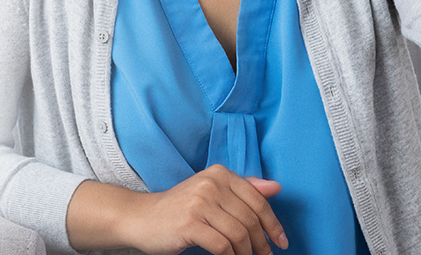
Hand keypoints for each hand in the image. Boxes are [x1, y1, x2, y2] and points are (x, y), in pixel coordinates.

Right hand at [85, 165, 287, 254]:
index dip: (273, 223)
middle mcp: (210, 184)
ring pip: (238, 234)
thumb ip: (243, 189)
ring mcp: (199, 203)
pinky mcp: (190, 224)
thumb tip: (275, 187)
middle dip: (261, 242)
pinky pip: (222, 246)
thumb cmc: (179, 208)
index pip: (257, 200)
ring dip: (247, 253)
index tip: (280, 241)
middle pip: (250, 219)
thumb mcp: (211, 193)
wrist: (141, 217)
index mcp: (219, 174)